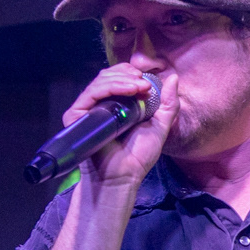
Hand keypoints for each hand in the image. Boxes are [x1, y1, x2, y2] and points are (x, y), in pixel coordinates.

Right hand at [62, 64, 179, 188]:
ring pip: (100, 81)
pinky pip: (91, 93)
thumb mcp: (160, 126)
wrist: (123, 175)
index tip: (147, 82)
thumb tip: (173, 77)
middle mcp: (100, 105)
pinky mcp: (76, 116)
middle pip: (108, 76)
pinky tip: (128, 90)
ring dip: (123, 79)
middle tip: (145, 84)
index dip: (131, 74)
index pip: (118, 78)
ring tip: (140, 87)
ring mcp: (87, 110)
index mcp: (116, 105)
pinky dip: (110, 87)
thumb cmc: (138, 156)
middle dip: (128, 74)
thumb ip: (168, 103)